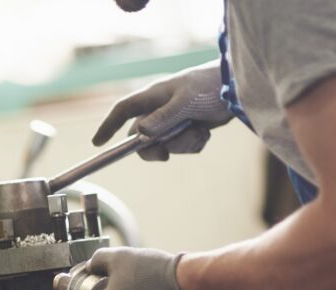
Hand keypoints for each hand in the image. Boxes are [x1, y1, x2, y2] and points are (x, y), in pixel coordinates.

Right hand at [93, 60, 232, 160]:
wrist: (237, 89)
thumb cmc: (210, 87)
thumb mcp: (185, 102)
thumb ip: (163, 118)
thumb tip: (140, 133)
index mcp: (153, 97)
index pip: (122, 111)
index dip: (108, 126)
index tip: (97, 143)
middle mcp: (159, 109)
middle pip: (143, 138)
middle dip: (156, 148)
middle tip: (166, 156)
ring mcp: (174, 120)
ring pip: (165, 145)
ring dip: (182, 144)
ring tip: (199, 131)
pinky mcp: (188, 128)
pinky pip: (182, 146)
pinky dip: (193, 144)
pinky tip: (205, 132)